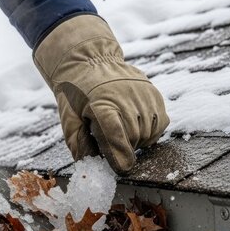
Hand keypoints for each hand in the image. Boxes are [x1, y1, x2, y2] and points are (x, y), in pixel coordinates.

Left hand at [34, 15, 169, 174]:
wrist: (91, 62)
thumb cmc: (77, 94)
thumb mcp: (69, 118)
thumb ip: (77, 143)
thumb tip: (88, 165)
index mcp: (100, 105)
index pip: (116, 138)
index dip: (119, 157)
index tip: (121, 168)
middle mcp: (125, 99)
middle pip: (133, 139)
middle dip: (123, 147)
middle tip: (111, 141)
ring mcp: (143, 95)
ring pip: (148, 134)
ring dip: (137, 140)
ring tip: (122, 130)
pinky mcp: (154, 94)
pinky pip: (160, 123)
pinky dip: (150, 130)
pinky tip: (136, 125)